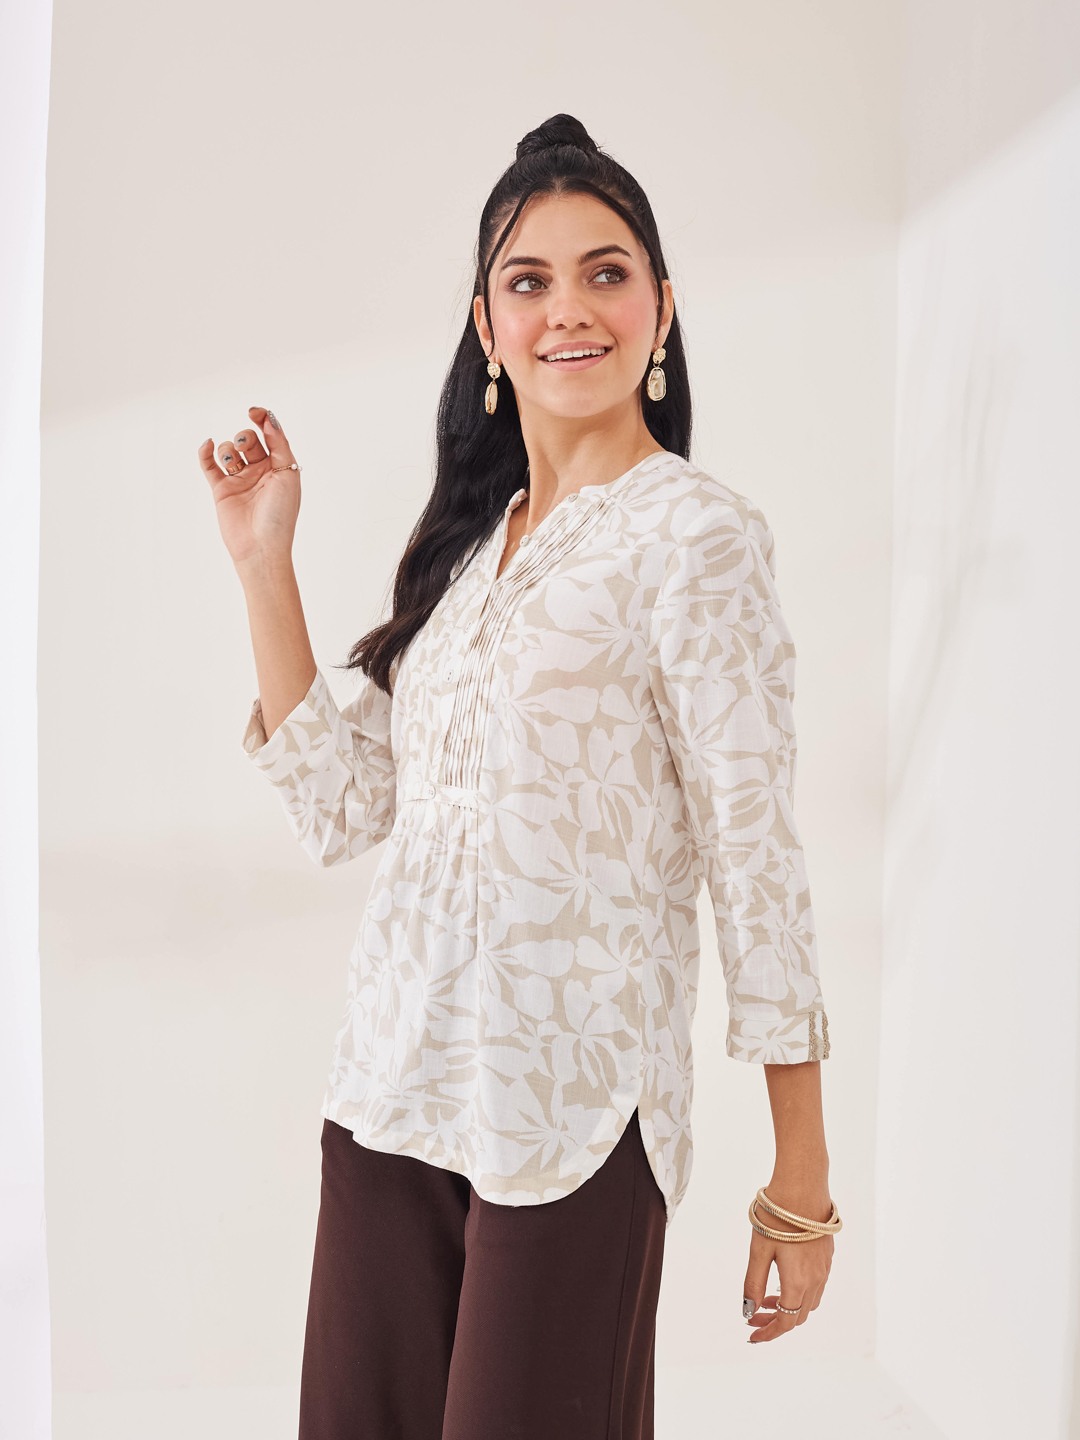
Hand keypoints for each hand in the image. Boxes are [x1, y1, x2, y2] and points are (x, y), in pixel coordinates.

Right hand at [197, 406, 300, 568]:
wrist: (261, 546)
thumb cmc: (280, 513)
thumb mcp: (287, 473)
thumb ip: (279, 444)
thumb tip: (269, 418)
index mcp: (280, 467)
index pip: (270, 435)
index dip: (262, 419)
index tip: (254, 412)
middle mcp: (259, 472)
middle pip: (248, 440)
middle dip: (245, 437)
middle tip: (244, 445)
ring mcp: (239, 480)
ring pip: (229, 451)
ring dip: (228, 449)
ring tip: (232, 463)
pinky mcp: (221, 490)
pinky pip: (209, 465)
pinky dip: (206, 452)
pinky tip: (208, 445)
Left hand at [743, 1188, 833, 1344]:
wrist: (803, 1185)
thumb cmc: (777, 1216)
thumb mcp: (759, 1250)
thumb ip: (754, 1283)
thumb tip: (748, 1310)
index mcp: (799, 1283)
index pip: (785, 1322)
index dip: (767, 1333)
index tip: (751, 1336)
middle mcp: (817, 1280)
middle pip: (798, 1316)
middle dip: (775, 1322)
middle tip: (753, 1317)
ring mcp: (825, 1267)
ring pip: (810, 1302)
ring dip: (789, 1307)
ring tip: (766, 1299)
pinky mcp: (827, 1255)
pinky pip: (816, 1286)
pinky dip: (799, 1293)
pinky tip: (784, 1279)